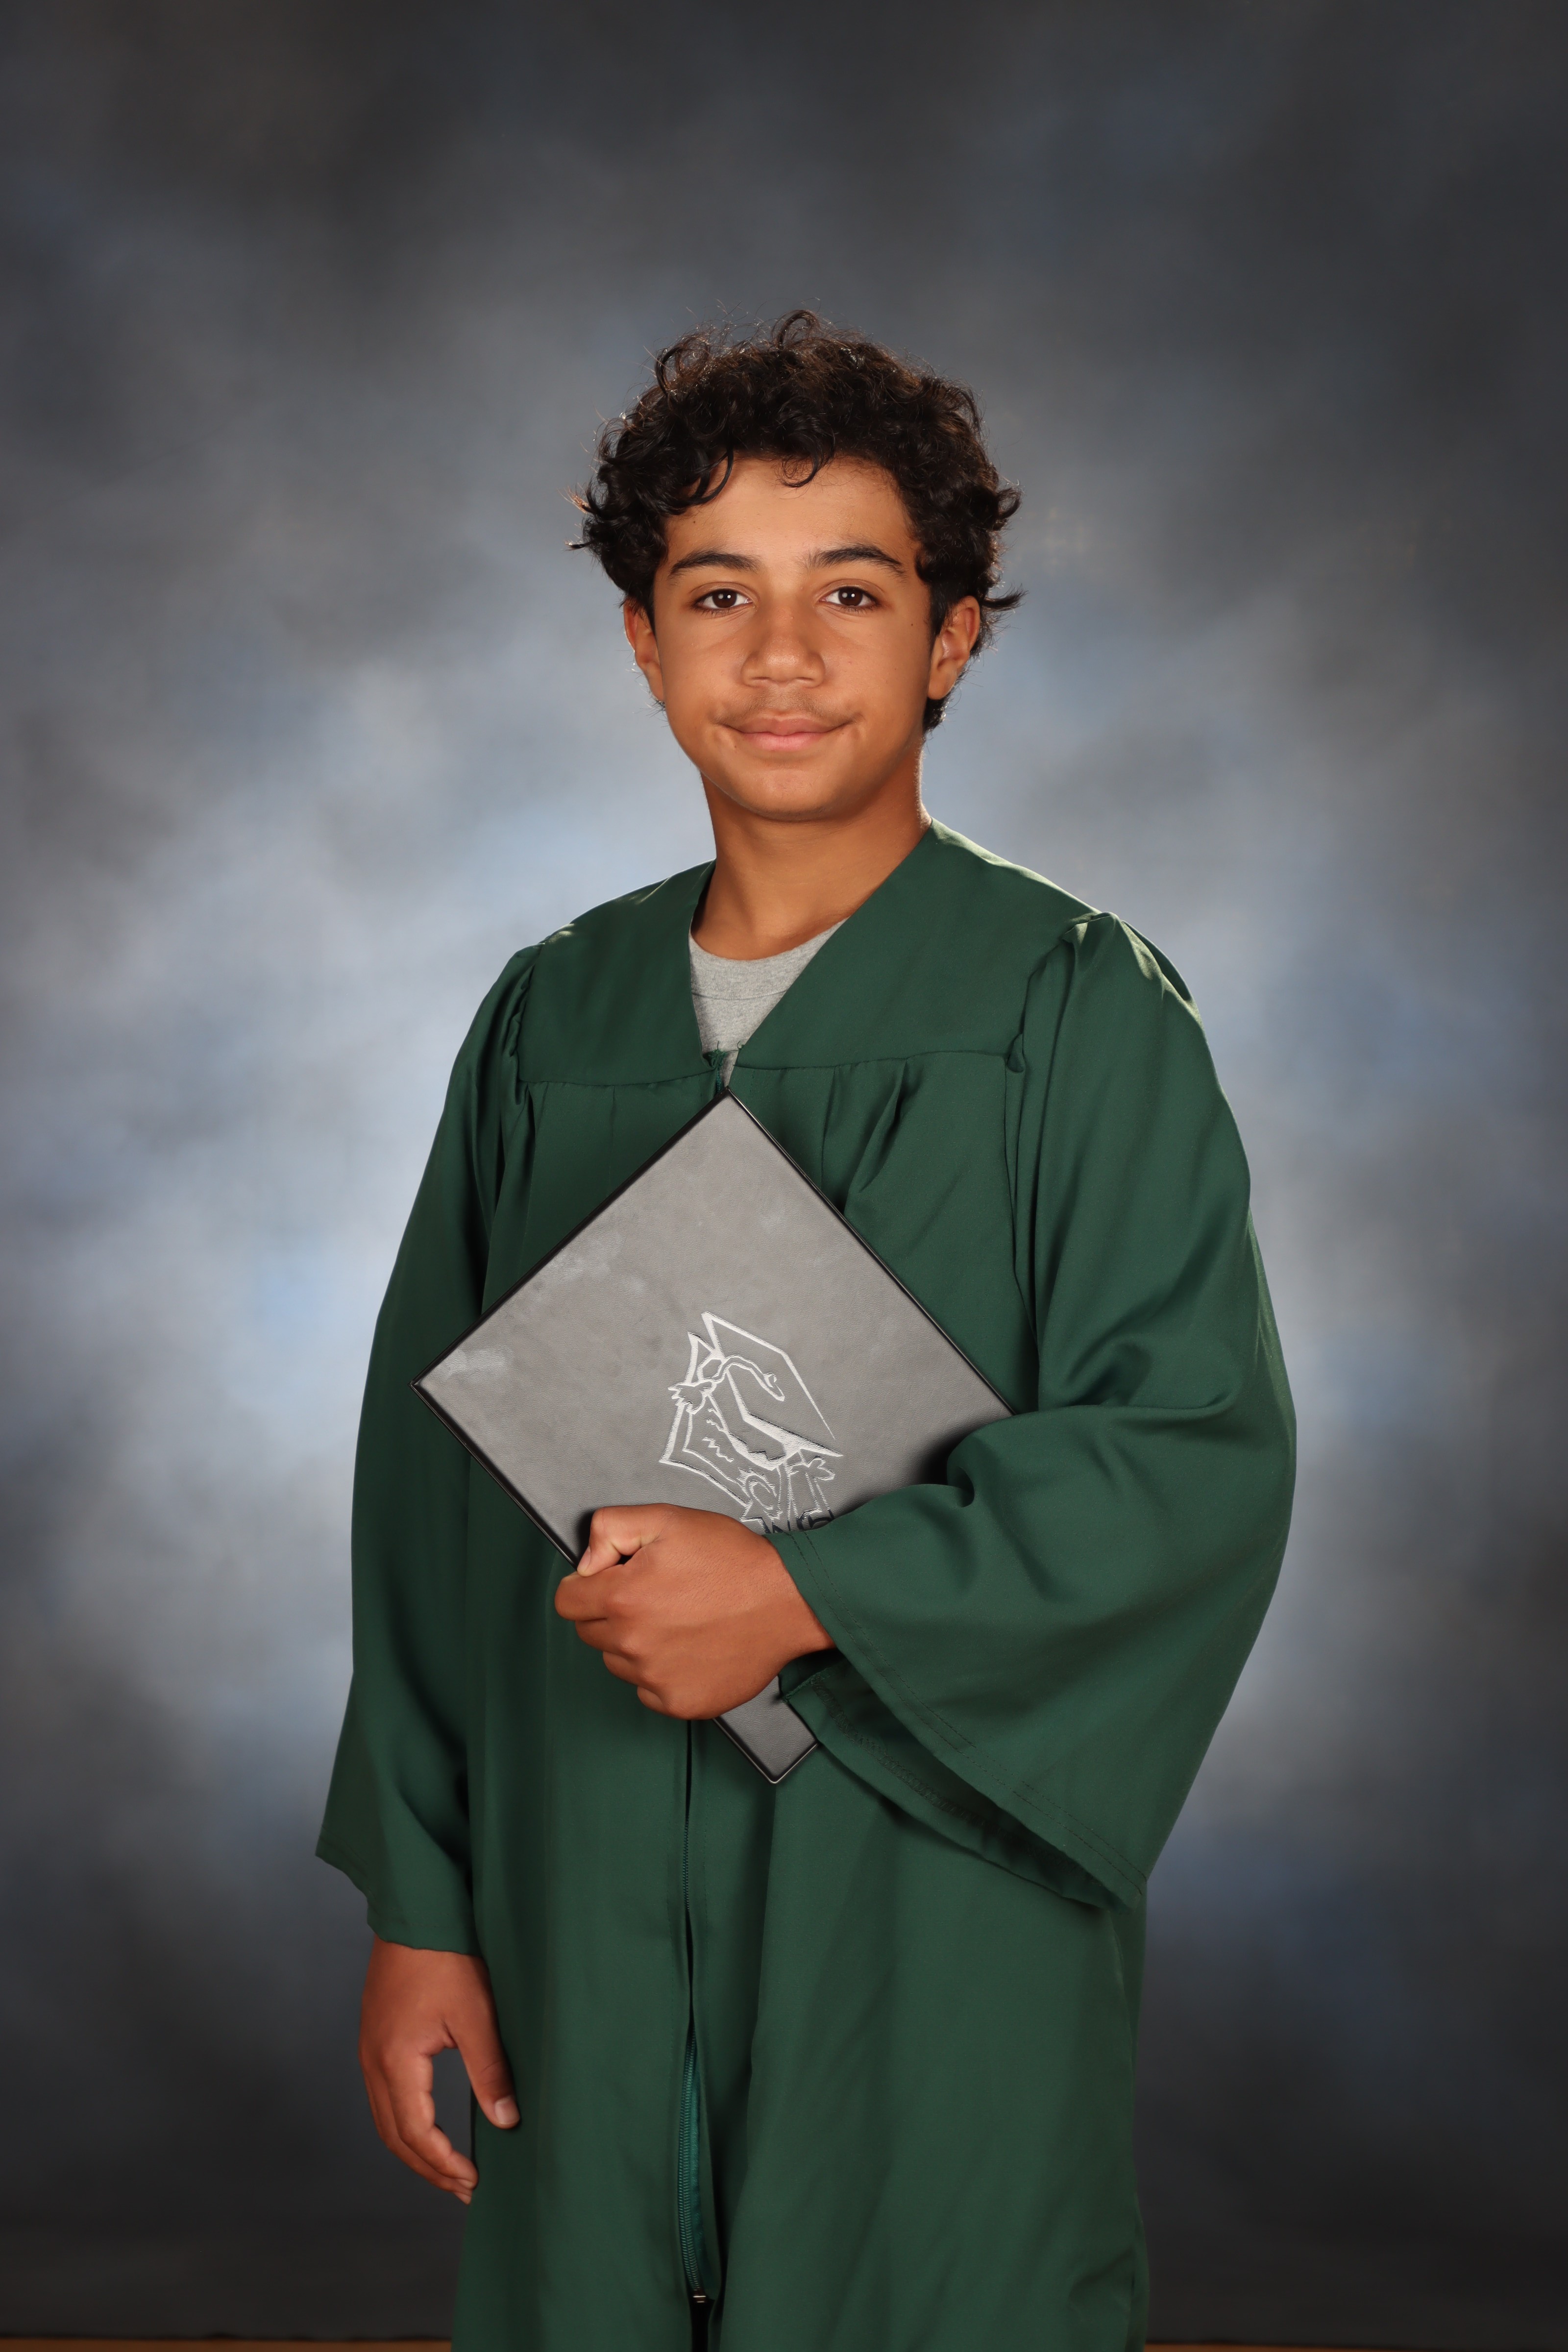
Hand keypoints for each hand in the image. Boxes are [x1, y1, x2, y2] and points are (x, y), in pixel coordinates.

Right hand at [358, 1936, 518, 2201]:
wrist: (415, 1909)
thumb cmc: (446, 1956)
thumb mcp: (476, 2013)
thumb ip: (490, 2070)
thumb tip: (507, 2122)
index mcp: (395, 2060)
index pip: (415, 2133)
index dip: (444, 2164)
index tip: (474, 2183)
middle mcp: (373, 2061)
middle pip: (394, 2136)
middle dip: (428, 2168)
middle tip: (464, 2190)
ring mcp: (370, 2049)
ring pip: (386, 2120)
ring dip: (415, 2150)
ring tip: (449, 2169)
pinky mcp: (376, 2037)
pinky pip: (385, 2097)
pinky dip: (407, 2122)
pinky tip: (429, 2126)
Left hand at [554, 1503, 832, 1717]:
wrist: (787, 1601)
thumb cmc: (733, 1560)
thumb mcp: (668, 1519)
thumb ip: (611, 1529)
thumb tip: (586, 1563)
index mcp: (623, 1598)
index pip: (567, 1602)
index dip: (586, 1586)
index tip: (611, 1581)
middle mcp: (632, 1645)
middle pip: (590, 1633)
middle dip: (611, 1612)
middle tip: (654, 1595)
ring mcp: (656, 1679)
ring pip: (618, 1663)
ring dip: (634, 1644)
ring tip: (677, 1620)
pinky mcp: (680, 1703)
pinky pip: (647, 1691)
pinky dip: (660, 1672)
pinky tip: (689, 1647)